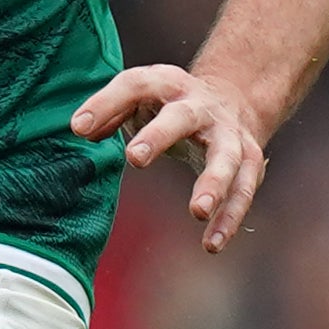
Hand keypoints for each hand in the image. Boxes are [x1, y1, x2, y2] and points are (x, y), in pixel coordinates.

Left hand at [75, 62, 275, 250]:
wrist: (234, 97)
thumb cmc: (168, 104)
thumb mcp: (138, 97)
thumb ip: (108, 111)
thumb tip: (81, 129)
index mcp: (167, 85)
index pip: (135, 86)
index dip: (106, 103)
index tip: (80, 127)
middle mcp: (201, 107)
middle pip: (181, 118)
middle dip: (160, 136)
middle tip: (135, 158)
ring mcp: (229, 134)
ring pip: (227, 158)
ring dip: (215, 184)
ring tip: (198, 211)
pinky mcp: (249, 160)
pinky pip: (243, 190)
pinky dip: (230, 218)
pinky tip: (212, 244)